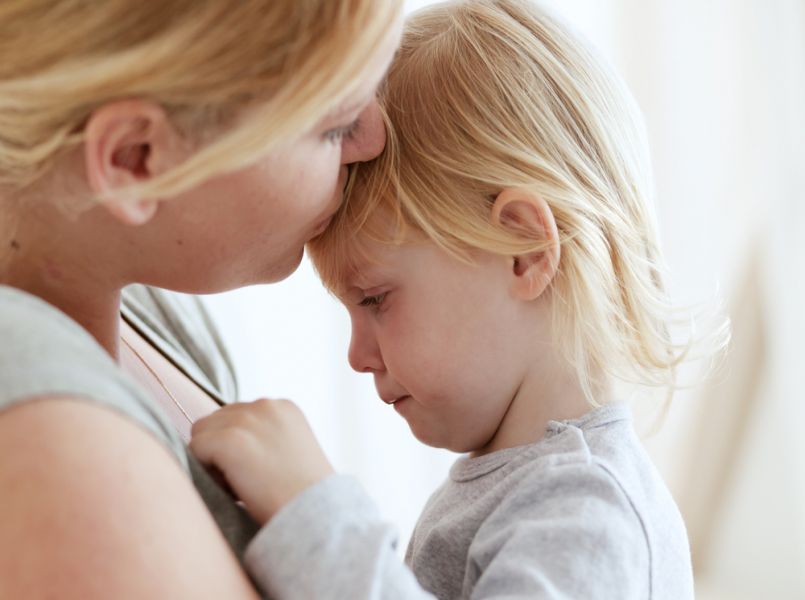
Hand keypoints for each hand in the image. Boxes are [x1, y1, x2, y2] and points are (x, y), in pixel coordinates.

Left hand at [189, 398, 333, 524]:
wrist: (315, 516)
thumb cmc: (302, 496)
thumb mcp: (290, 452)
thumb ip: (264, 437)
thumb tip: (223, 444)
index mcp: (283, 407)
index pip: (236, 414)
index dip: (238, 445)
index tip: (257, 470)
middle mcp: (265, 405)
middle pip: (215, 420)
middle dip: (221, 448)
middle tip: (246, 480)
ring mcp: (247, 420)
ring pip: (201, 433)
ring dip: (211, 459)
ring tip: (238, 484)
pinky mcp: (230, 440)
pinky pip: (195, 449)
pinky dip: (206, 471)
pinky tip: (232, 488)